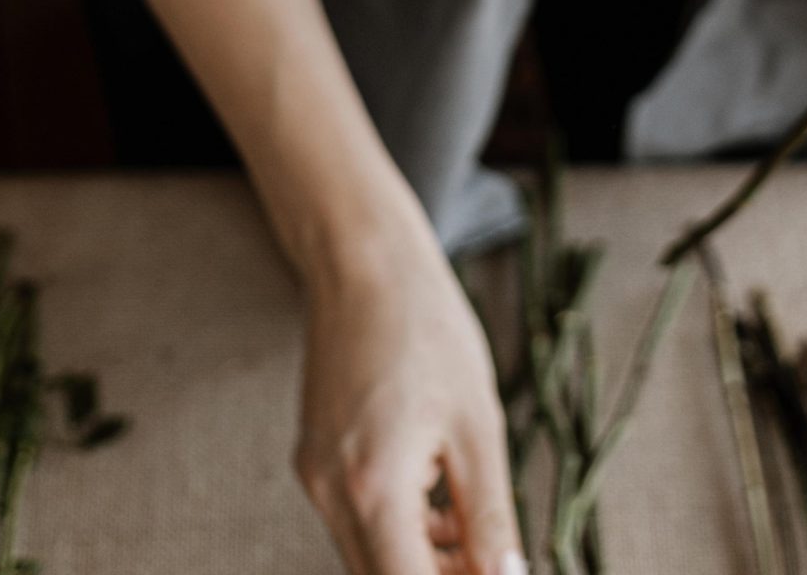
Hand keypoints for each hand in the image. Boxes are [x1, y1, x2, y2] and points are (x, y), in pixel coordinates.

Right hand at [294, 180, 524, 574]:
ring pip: (369, 554)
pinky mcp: (312, 460)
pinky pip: (356, 519)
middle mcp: (331, 494)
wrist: (366, 263)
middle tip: (488, 560)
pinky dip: (397, 526)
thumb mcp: (478, 425)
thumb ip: (490, 516)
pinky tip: (436, 499)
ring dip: (420, 559)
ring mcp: (314, 478)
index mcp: (374, 488)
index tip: (494, 573)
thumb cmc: (427, 329)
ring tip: (469, 530)